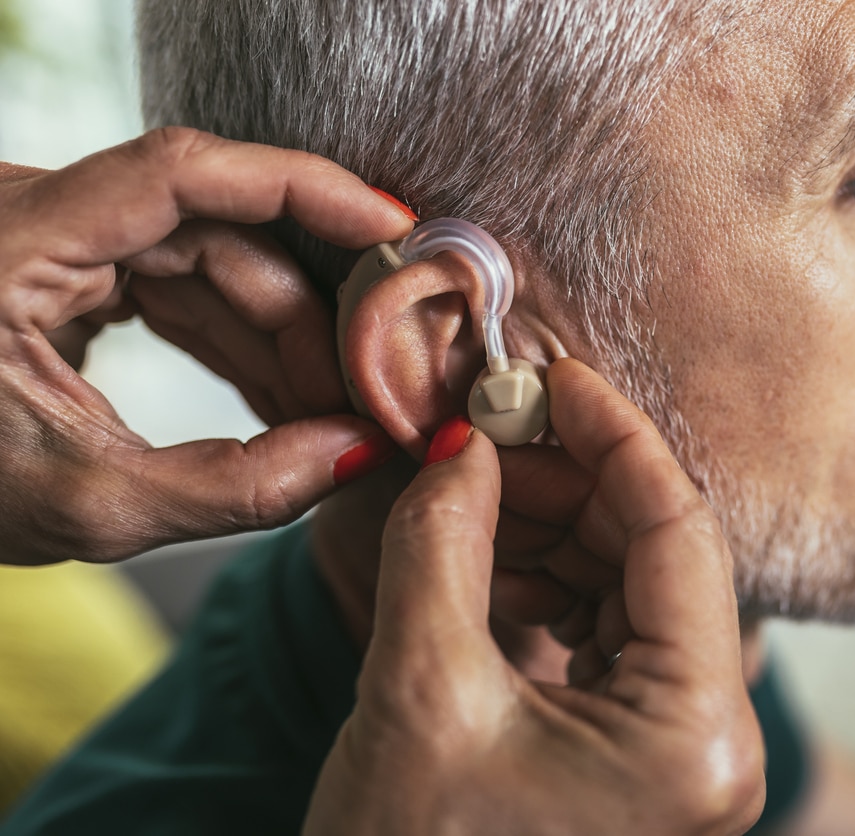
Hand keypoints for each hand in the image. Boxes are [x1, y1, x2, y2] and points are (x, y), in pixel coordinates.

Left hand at [0, 128, 414, 564]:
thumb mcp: (85, 505)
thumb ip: (232, 486)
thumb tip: (355, 455)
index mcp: (10, 240)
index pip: (180, 171)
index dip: (301, 187)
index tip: (390, 228)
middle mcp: (36, 215)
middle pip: (218, 235)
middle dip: (303, 321)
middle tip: (367, 397)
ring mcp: (57, 238)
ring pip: (212, 263)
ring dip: (279, 340)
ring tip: (331, 416)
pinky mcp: (73, 269)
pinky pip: (182, 287)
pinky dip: (237, 343)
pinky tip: (284, 401)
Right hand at [305, 359, 765, 835]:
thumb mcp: (418, 692)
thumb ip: (445, 543)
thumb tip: (465, 444)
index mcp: (697, 737)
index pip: (680, 533)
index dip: (614, 437)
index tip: (553, 375)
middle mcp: (715, 745)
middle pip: (661, 557)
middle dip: (572, 481)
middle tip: (488, 430)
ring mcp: (684, 755)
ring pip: (634, 590)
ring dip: (555, 528)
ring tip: (472, 489)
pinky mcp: (643, 757)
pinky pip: (612, 635)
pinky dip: (552, 583)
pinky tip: (487, 553)